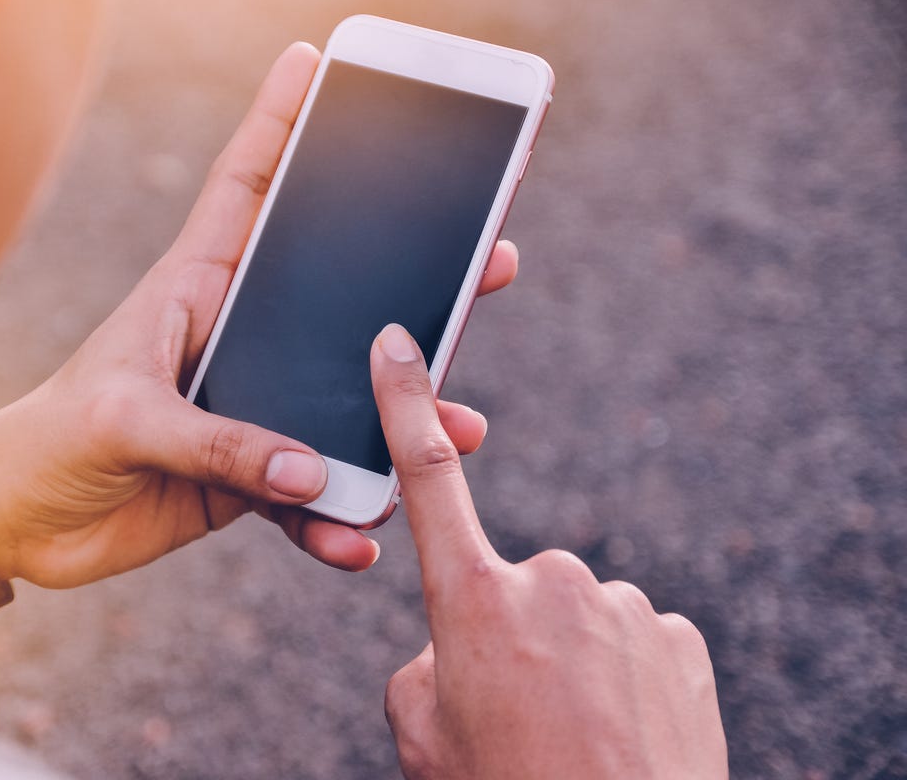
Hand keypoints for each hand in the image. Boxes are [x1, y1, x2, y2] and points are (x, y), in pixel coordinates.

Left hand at [0, 43, 521, 587]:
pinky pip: (311, 495)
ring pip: (345, 400)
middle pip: (334, 293)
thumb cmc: (49, 441)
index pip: (244, 187)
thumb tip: (314, 470)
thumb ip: (217, 443)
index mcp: (193, 288)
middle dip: (409, 277)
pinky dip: (338, 518)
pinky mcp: (248, 476)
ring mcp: (249, 407)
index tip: (318, 62)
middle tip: (489, 260)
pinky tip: (361, 538)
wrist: (21, 525)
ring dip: (403, 417)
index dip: (279, 122)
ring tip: (458, 430)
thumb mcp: (125, 421)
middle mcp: (233, 336)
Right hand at [371, 324, 727, 778]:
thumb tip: (456, 643)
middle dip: (511, 634)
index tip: (397, 344)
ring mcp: (623, 606)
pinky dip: (623, 676)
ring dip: (571, 661)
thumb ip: (425, 662)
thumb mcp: (422, 733)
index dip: (405, 402)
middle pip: (513, 587)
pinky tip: (621, 729)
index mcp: (472, 601)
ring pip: (577, 618)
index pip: (427, 478)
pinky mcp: (678, 635)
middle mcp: (550, 583)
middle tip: (520, 710)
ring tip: (574, 732)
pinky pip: (633, 639)